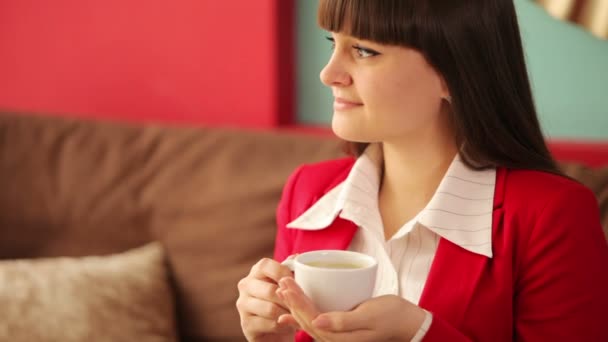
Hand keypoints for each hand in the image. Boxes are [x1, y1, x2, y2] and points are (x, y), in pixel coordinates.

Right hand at [236, 258, 299, 341]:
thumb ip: (290, 269)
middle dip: (289, 299)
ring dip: (287, 314)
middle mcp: (246, 285)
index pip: (267, 266)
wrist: (275, 328)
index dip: (285, 275)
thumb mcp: (287, 284)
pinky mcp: (246, 324)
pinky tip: (288, 324)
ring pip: (271, 309)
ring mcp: (243, 305)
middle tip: (301, 304)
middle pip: (270, 290)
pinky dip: (283, 326)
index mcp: (256, 270)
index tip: (298, 284)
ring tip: (296, 314)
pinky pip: (269, 324)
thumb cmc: (283, 300)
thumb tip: (297, 256)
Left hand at [276, 277, 425, 341]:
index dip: (297, 302)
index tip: (287, 285)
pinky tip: (292, 308)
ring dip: (295, 305)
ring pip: (309, 320)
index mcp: (340, 339)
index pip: (311, 319)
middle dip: (292, 301)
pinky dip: (304, 311)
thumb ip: (343, 322)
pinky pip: (317, 320)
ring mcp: (338, 335)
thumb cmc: (392, 316)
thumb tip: (316, 322)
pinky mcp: (341, 328)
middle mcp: (336, 340)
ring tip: (283, 289)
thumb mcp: (369, 316)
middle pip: (307, 320)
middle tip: (283, 282)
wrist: (408, 322)